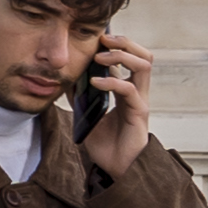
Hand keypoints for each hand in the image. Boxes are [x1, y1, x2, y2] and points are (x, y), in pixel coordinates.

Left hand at [66, 35, 156, 176]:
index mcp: (126, 91)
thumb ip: (79, 98)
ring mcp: (140, 101)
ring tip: (99, 58)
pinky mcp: (139, 114)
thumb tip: (64, 80)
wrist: (115, 170)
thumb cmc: (105, 145)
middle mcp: (137, 93)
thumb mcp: (86, 116)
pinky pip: (129, 90)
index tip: (97, 38)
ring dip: (121, 56)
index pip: (130, 58)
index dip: (116, 45)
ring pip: (144, 66)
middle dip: (125, 43)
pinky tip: (94, 83)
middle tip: (103, 40)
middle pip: (144, 56)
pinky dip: (111, 81)